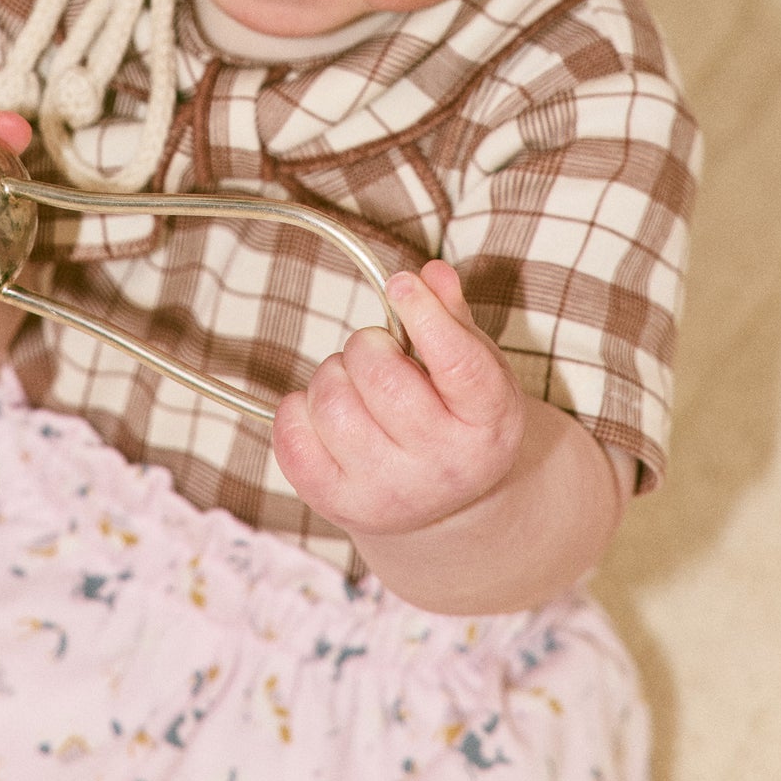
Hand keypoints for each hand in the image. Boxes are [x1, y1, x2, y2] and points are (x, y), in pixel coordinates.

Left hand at [272, 259, 525, 538]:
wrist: (446, 508)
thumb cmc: (457, 418)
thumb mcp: (475, 367)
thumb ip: (453, 316)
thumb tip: (432, 273)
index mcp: (488, 424)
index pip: (460, 366)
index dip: (426, 316)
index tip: (400, 284)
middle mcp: (442, 466)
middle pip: (384, 379)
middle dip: (368, 345)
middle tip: (375, 351)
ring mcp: (388, 491)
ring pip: (332, 404)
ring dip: (333, 376)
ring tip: (354, 386)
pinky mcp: (338, 504)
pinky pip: (292, 436)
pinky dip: (298, 409)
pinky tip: (325, 414)